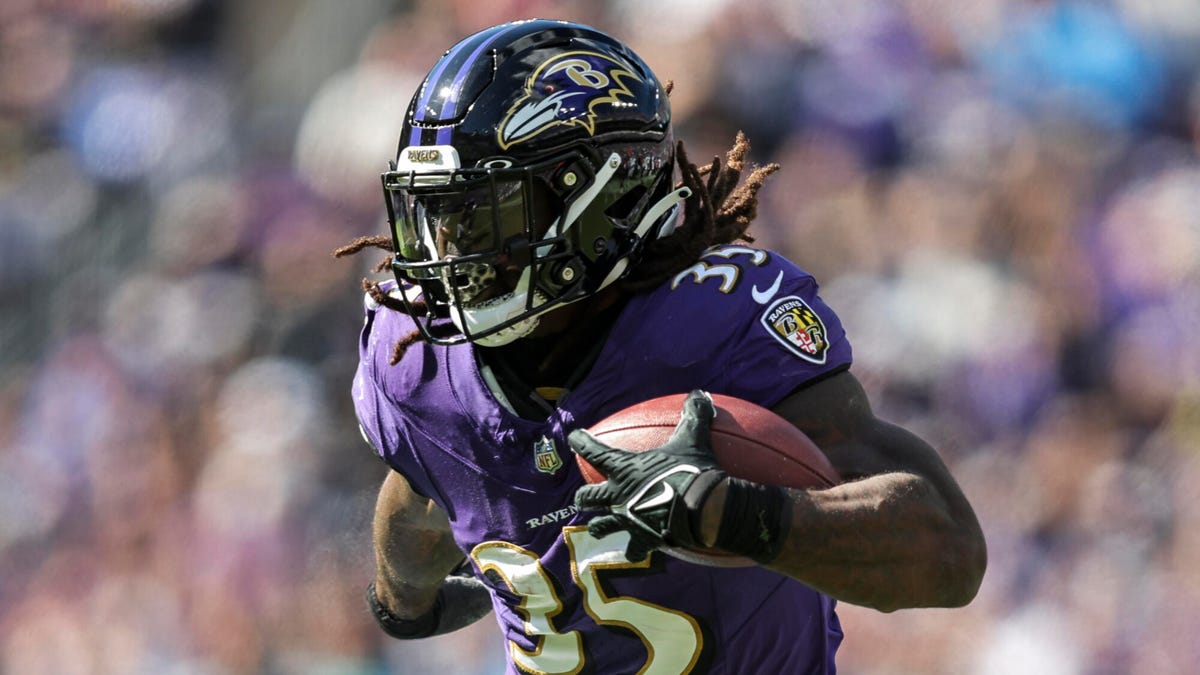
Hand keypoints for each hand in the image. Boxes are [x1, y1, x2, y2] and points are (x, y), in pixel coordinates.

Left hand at [570, 390, 727, 561]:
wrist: (702, 509)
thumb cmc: (692, 470)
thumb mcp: (693, 439)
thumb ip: (694, 416)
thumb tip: (700, 394)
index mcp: (624, 469)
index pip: (594, 451)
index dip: (581, 442)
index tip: (573, 437)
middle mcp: (618, 496)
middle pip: (588, 498)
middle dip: (583, 498)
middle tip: (582, 497)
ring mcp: (627, 520)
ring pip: (602, 527)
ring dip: (600, 527)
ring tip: (598, 529)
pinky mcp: (642, 539)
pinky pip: (633, 550)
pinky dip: (634, 551)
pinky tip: (636, 553)